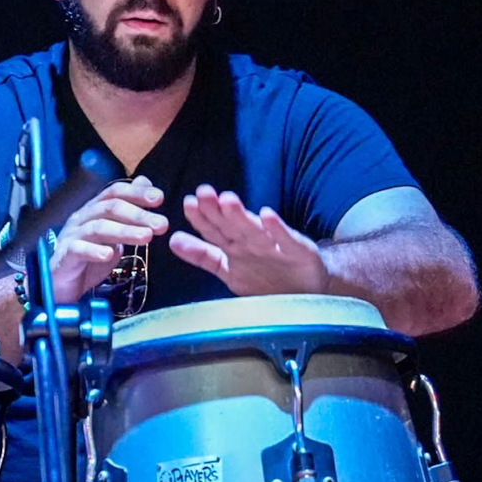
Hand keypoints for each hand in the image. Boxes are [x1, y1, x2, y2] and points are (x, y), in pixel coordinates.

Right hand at [47, 176, 167, 302]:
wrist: (60, 284)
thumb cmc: (88, 256)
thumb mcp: (113, 233)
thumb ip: (128, 210)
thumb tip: (144, 182)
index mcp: (94, 210)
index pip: (114, 192)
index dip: (136, 193)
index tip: (159, 198)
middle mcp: (82, 218)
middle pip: (110, 207)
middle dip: (138, 214)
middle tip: (162, 224)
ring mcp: (71, 236)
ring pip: (98, 228)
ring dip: (125, 231)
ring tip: (147, 237)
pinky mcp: (64, 256)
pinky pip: (78, 250)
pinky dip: (94, 251)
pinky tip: (111, 255)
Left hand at [170, 184, 328, 296]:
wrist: (309, 289)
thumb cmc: (266, 275)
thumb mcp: (229, 268)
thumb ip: (203, 255)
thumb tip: (172, 240)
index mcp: (234, 246)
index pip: (213, 230)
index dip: (201, 218)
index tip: (188, 203)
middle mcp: (252, 241)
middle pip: (231, 225)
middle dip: (217, 210)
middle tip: (203, 192)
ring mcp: (274, 245)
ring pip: (254, 230)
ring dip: (241, 216)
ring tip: (228, 200)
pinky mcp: (298, 251)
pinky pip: (286, 240)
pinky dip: (278, 229)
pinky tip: (268, 216)